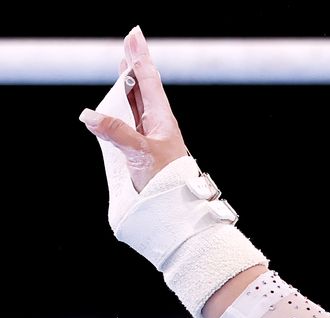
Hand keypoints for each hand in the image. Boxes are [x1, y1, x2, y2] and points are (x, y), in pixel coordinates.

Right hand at [78, 26, 188, 193]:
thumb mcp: (140, 153)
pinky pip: (130, 117)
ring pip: (137, 100)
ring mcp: (149, 132)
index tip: (135, 36)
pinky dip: (123, 103)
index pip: (148, 80)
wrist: (174, 204)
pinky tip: (120, 99)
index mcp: (161, 118)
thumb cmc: (165, 179)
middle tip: (132, 39)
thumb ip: (116, 133)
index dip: (140, 57)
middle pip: (143, 84)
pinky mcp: (141, 145)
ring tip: (126, 62)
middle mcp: (157, 122)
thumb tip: (89, 116)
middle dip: (136, 61)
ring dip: (130, 80)